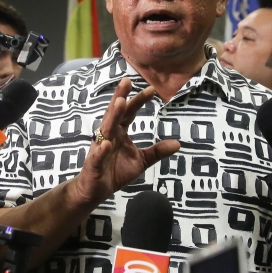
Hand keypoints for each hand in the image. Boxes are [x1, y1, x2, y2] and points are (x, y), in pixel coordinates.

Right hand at [69, 78, 180, 206]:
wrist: (95, 191)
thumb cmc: (115, 172)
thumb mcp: (141, 161)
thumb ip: (156, 151)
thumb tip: (177, 143)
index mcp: (119, 132)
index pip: (129, 113)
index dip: (138, 101)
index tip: (152, 89)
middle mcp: (108, 136)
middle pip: (114, 114)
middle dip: (120, 98)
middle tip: (127, 81)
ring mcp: (99, 148)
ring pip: (105, 129)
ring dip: (112, 116)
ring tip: (119, 103)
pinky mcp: (94, 164)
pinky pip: (98, 156)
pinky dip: (102, 150)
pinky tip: (108, 144)